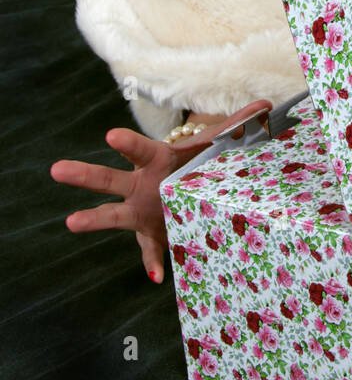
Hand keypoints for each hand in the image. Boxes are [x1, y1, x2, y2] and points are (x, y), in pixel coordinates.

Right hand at [50, 100, 273, 283]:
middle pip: (108, 178)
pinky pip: (150, 250)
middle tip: (57, 168)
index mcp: (153, 161)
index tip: (111, 135)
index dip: (126, 142)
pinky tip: (156, 276)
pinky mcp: (151, 234)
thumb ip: (237, 127)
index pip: (137, 148)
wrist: (184, 189)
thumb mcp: (213, 147)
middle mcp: (139, 185)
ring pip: (111, 215)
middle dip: (84, 174)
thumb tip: (267, 103)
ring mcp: (139, 211)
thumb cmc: (193, 164)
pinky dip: (153, 262)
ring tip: (72, 221)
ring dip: (93, 219)